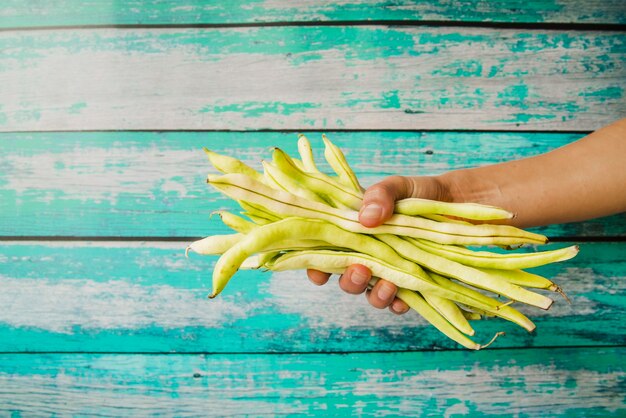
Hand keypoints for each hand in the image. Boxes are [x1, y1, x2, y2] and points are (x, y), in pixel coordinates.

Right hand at [307, 175, 451, 313]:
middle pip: (346, 278)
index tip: (318, 273)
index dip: (316, 266)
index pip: (326, 253)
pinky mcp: (410, 282)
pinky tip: (404, 299)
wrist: (454, 202)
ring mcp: (387, 270)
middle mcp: (366, 254)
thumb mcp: (397, 186)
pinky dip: (399, 304)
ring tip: (389, 286)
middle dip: (349, 281)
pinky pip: (399, 302)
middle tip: (360, 270)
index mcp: (353, 232)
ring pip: (371, 294)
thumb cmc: (417, 192)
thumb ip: (380, 195)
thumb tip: (367, 218)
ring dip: (376, 295)